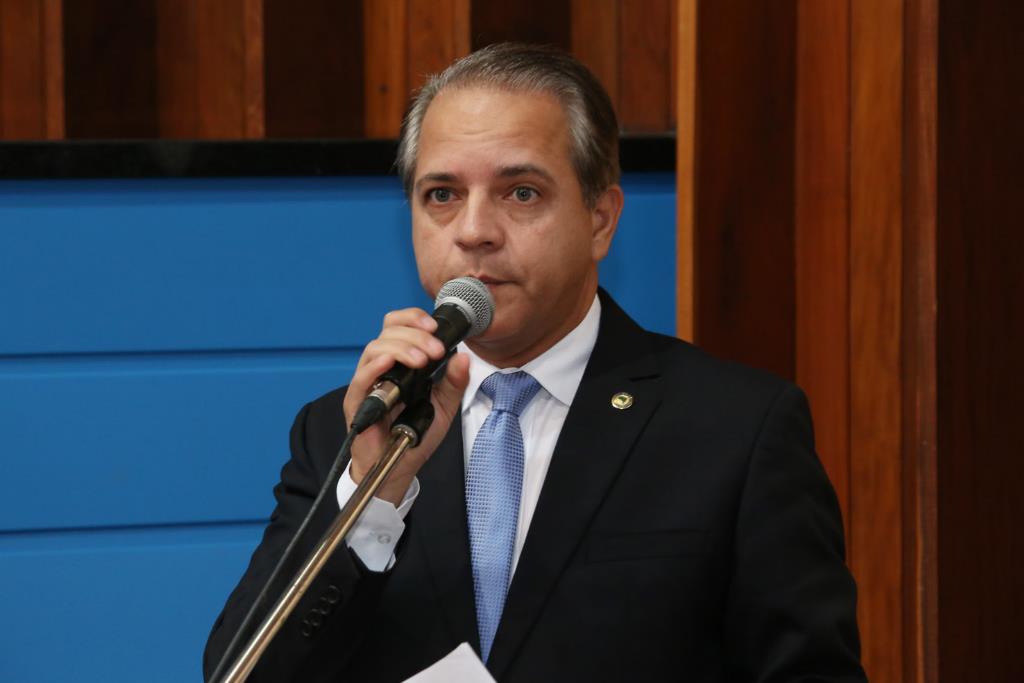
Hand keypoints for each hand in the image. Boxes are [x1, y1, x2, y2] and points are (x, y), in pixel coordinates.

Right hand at [342, 308, 470, 504]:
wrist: (398, 467)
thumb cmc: (414, 434)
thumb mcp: (443, 406)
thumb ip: (454, 382)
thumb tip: (464, 356)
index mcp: (401, 362)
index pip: (400, 326)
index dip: (415, 318)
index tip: (435, 327)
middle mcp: (383, 367)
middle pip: (388, 331)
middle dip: (415, 334)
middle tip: (435, 350)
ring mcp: (368, 382)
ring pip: (376, 348)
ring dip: (401, 348)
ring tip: (422, 360)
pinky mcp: (357, 400)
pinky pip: (361, 377)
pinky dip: (376, 365)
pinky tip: (390, 362)